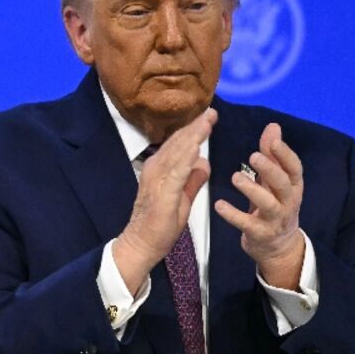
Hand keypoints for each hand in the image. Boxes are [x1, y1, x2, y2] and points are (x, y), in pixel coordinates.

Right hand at [114, 108, 216, 294]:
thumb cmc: (160, 224)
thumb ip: (193, 179)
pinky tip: (197, 146)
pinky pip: (177, 171)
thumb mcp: (182, 198)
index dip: (194, 130)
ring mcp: (157, 180)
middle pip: (178, 143)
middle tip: (212, 110)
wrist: (142, 243)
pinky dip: (187, 157)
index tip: (209, 115)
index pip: (179, 145)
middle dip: (196, 126)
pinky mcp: (163, 193)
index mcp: (160, 168)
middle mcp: (155, 168)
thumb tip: (204, 162)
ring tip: (208, 121)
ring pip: (178, 152)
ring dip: (193, 136)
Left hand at [215, 122, 305, 289]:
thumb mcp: (275, 182)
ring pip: (268, 204)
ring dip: (252, 190)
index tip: (273, 140)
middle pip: (284, 184)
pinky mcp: (261, 234)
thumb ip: (272, 155)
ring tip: (235, 177)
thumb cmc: (274, 206)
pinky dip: (233, 215)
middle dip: (270, 170)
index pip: (295, 168)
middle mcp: (288, 202)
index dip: (285, 154)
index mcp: (293, 187)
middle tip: (253, 156)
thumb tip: (273, 126)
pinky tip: (219, 205)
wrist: (278, 247)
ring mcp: (276, 220)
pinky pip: (248, 224)